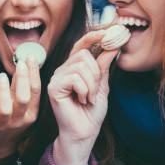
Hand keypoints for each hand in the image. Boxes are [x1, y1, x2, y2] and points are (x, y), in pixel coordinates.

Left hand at [0, 57, 40, 162]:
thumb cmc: (11, 122)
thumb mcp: (21, 107)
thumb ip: (21, 87)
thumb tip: (23, 64)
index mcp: (30, 114)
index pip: (35, 91)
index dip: (34, 73)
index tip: (30, 57)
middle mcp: (18, 120)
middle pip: (23, 98)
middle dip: (23, 79)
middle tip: (20, 63)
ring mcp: (2, 124)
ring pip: (5, 108)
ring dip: (4, 91)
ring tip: (2, 76)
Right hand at [47, 30, 118, 164]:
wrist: (84, 133)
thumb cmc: (91, 112)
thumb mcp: (102, 85)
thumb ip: (104, 65)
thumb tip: (111, 45)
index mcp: (74, 67)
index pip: (82, 45)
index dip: (94, 36)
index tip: (110, 31)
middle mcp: (63, 69)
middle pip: (84, 55)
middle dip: (96, 73)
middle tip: (96, 91)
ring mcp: (56, 77)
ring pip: (81, 66)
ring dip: (92, 85)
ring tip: (88, 98)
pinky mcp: (53, 87)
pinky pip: (75, 78)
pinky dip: (84, 90)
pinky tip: (81, 101)